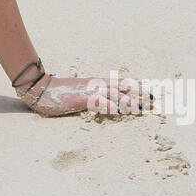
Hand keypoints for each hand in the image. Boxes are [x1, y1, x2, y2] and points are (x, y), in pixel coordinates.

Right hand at [18, 75, 153, 116]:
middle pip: (122, 88)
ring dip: (129, 102)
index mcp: (97, 82)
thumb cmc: (59, 93)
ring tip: (142, 108)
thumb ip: (93, 96)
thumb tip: (105, 102)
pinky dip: (111, 107)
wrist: (41, 89)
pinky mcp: (82, 99)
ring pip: (114, 95)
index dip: (136, 88)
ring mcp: (89, 91)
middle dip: (138, 94)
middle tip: (153, 102)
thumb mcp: (80, 93)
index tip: (149, 93)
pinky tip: (120, 112)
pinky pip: (99, 102)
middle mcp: (96, 85)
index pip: (121, 83)